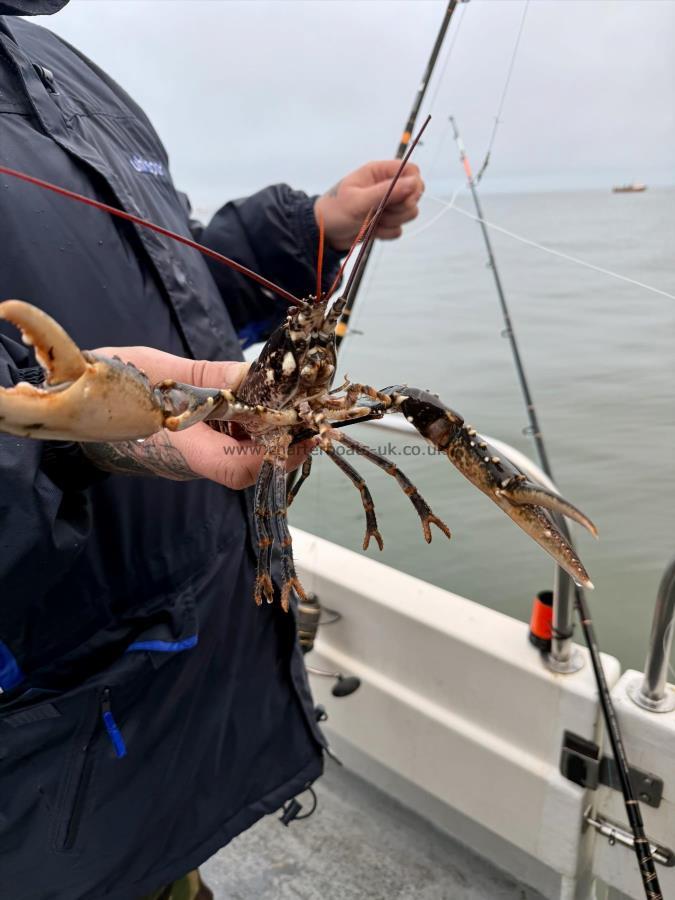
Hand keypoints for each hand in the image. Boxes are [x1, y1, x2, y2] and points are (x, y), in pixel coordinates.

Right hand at [81, 347, 311, 489]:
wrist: (73, 400)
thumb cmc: (110, 383)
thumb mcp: (162, 370)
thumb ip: (214, 378)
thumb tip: (261, 379)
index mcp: (180, 447)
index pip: (238, 469)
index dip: (276, 456)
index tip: (303, 431)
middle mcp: (191, 461)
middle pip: (250, 467)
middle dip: (284, 442)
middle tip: (310, 411)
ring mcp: (192, 459)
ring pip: (245, 458)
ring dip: (273, 433)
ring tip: (294, 404)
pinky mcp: (193, 452)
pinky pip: (231, 447)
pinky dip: (254, 428)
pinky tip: (264, 405)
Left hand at [314, 160, 423, 251]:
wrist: (324, 234)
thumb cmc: (334, 211)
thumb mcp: (359, 200)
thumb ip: (387, 192)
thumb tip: (414, 183)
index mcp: (378, 173)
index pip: (411, 171)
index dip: (414, 185)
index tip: (406, 198)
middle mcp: (385, 187)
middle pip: (414, 194)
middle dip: (401, 208)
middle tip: (381, 212)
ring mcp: (386, 206)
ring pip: (408, 213)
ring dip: (392, 222)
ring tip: (372, 221)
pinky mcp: (385, 223)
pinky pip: (398, 230)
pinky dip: (386, 233)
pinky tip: (371, 230)